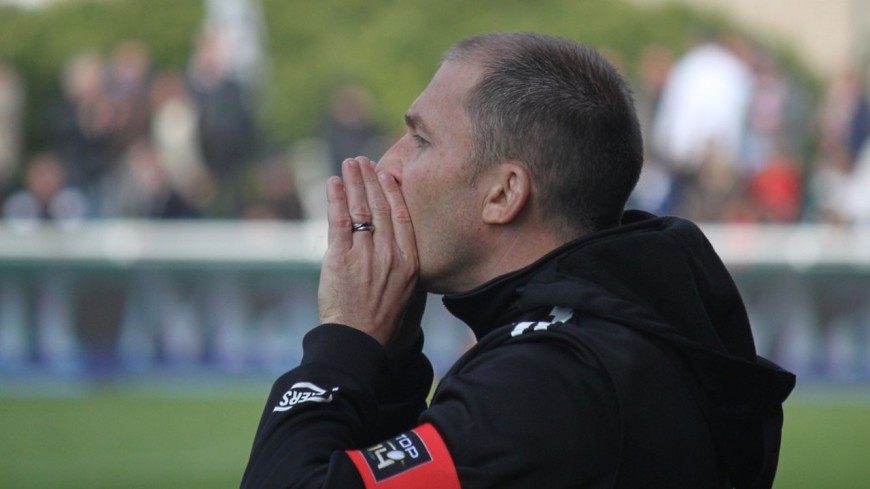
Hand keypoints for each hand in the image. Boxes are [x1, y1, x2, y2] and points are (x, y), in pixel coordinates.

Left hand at [318, 156, 418, 345]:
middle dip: (371, 180)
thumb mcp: (410, 295)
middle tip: (363, 162)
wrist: (360, 342)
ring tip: (349, 164)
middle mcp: (389, 254)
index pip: (401, 216)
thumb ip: (408, 269)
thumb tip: (407, 251)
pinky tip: (333, 183)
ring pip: (360, 209)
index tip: (388, 174)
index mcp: (409, 261)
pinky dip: (335, 200)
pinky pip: (338, 222)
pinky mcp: (340, 259)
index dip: (393, 192)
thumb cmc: (385, 323)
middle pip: (380, 207)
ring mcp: (365, 255)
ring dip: (353, 183)